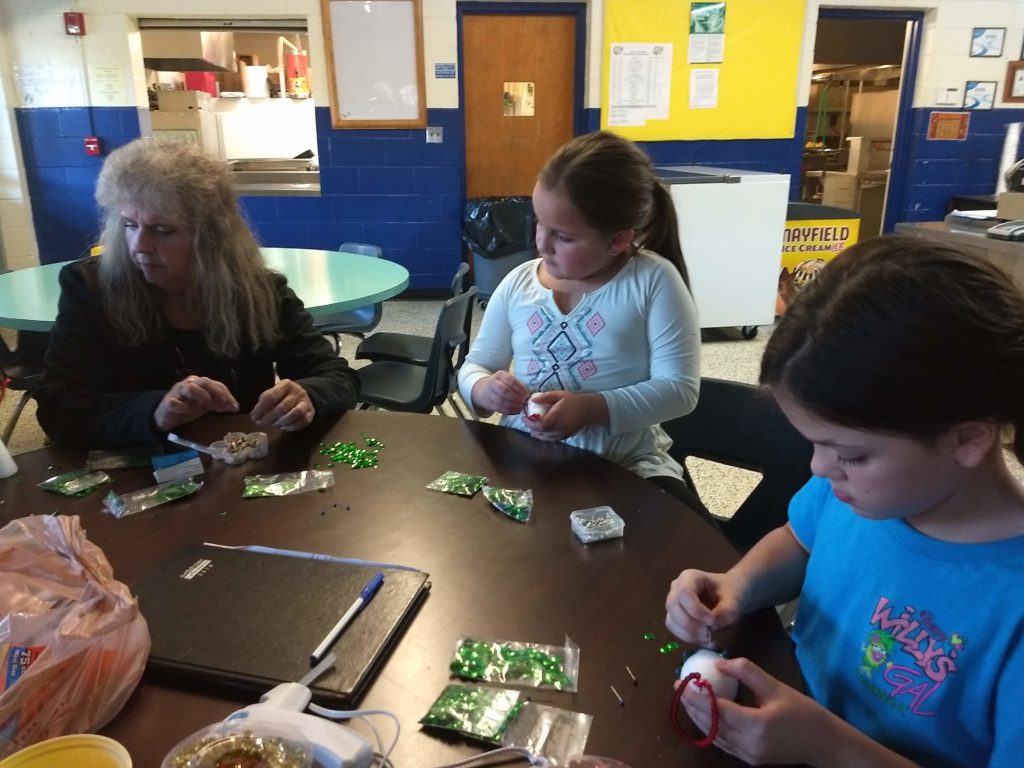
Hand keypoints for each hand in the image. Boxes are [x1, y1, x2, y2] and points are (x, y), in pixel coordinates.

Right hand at [154, 375, 238, 431]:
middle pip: (204, 382)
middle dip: (216, 392)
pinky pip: (174, 402)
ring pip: (189, 388)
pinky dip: (182, 407)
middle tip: (223, 404)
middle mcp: (189, 384)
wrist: (167, 414)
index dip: (226, 394)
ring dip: (201, 396)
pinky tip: (188, 412)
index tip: (234, 406)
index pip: (216, 384)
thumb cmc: (188, 406)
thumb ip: (219, 404)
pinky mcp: (167, 402)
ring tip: (207, 406)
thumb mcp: (206, 405)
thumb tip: (235, 407)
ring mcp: (177, 392)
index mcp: (200, 383)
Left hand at [250, 379, 314, 430]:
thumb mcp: (274, 392)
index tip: (253, 417)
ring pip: (296, 413)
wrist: (302, 395)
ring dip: (282, 422)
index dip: (260, 409)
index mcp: (286, 384)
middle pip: (283, 407)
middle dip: (269, 418)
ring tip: (274, 425)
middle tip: (261, 423)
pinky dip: (291, 427)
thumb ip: (265, 401)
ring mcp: (306, 402)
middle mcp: (297, 392)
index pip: (271, 396)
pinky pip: (302, 421)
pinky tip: (283, 427)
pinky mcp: (311, 413)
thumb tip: (256, 415)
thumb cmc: (283, 396)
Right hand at [471, 371, 528, 415]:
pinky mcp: (488, 403)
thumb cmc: (502, 385)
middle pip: (504, 391)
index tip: (527, 394)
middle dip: (516, 398)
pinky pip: (499, 409)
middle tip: (524, 402)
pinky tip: (516, 411)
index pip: (511, 381)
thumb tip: (528, 394)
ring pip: (501, 401)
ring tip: (521, 407)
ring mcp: (489, 393)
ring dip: (513, 406)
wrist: (485, 391)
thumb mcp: (508, 380)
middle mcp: (492, 383)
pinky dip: (509, 411)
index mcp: (500, 375)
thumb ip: (518, 385)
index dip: (520, 388)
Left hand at [524, 390, 589, 440]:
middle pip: (541, 432)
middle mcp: (560, 427)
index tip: (524, 417)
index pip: (541, 424)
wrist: (588, 410)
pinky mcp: (564, 437)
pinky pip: (550, 439)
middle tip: (526, 420)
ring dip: (535, 433)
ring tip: (531, 425)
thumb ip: (545, 397)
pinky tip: (538, 431)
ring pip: (545, 438)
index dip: (530, 423)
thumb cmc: (572, 401)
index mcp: (558, 416)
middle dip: (531, 427)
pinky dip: (542, 436)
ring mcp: (563, 434)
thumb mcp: (559, 394)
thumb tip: (531, 400)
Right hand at [665, 569, 743, 643]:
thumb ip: (725, 614)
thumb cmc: (730, 594)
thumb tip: (711, 627)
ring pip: (671, 621)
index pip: (684, 593)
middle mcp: (677, 588)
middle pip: (673, 607)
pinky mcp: (675, 617)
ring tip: (709, 638)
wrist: (729, 597)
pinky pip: (675, 630)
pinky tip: (704, 640)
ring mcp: (674, 603)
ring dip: (689, 634)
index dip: (696, 610)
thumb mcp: (734, 602)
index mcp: (690, 577)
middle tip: (709, 634)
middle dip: (691, 624)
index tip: (712, 621)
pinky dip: (689, 638)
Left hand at [677, 657, 835, 765]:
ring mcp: (748, 755)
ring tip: (686, 698)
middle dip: (692, 705)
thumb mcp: (776, 686)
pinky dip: (710, 729)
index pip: (717, 709)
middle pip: (711, 724)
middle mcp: (749, 744)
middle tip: (679, 687)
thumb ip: (746, 672)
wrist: (824, 743)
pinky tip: (703, 715)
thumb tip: (719, 663)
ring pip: (714, 736)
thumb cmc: (803, 711)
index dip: (697, 696)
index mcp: (757, 724)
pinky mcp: (750, 760)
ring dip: (698, 717)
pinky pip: (723, 744)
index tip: (683, 681)